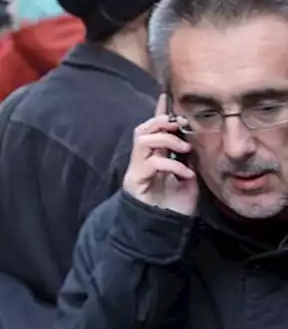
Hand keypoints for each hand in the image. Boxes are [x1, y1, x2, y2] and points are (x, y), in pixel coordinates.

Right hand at [122, 95, 199, 215]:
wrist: (164, 232)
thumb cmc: (175, 207)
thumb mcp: (188, 180)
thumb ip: (186, 161)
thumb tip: (191, 144)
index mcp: (154, 158)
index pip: (153, 130)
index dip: (158, 113)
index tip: (166, 96)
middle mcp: (142, 161)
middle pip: (142, 129)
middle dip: (161, 123)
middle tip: (181, 127)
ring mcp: (137, 171)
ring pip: (142, 139)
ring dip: (165, 139)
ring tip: (184, 150)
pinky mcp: (135, 182)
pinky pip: (151, 163)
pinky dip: (171, 164)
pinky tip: (186, 174)